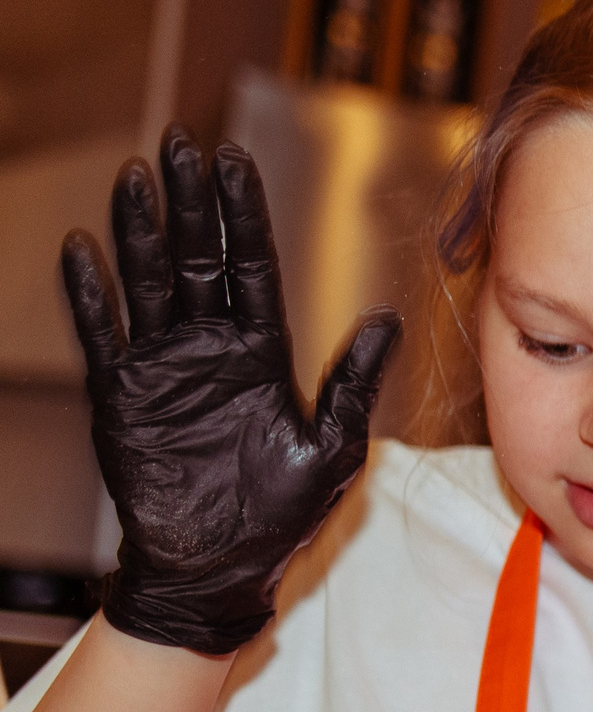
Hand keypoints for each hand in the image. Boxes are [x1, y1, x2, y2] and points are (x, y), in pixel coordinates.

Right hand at [60, 129, 399, 656]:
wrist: (220, 567)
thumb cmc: (282, 516)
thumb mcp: (332, 446)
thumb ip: (353, 380)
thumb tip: (389, 319)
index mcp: (262, 353)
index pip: (251, 266)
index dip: (242, 215)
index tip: (234, 162)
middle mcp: (211, 348)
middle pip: (197, 258)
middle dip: (189, 202)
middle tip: (181, 143)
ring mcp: (164, 367)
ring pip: (148, 284)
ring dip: (138, 231)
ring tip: (136, 178)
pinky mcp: (123, 394)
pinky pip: (103, 336)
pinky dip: (91, 296)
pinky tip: (83, 252)